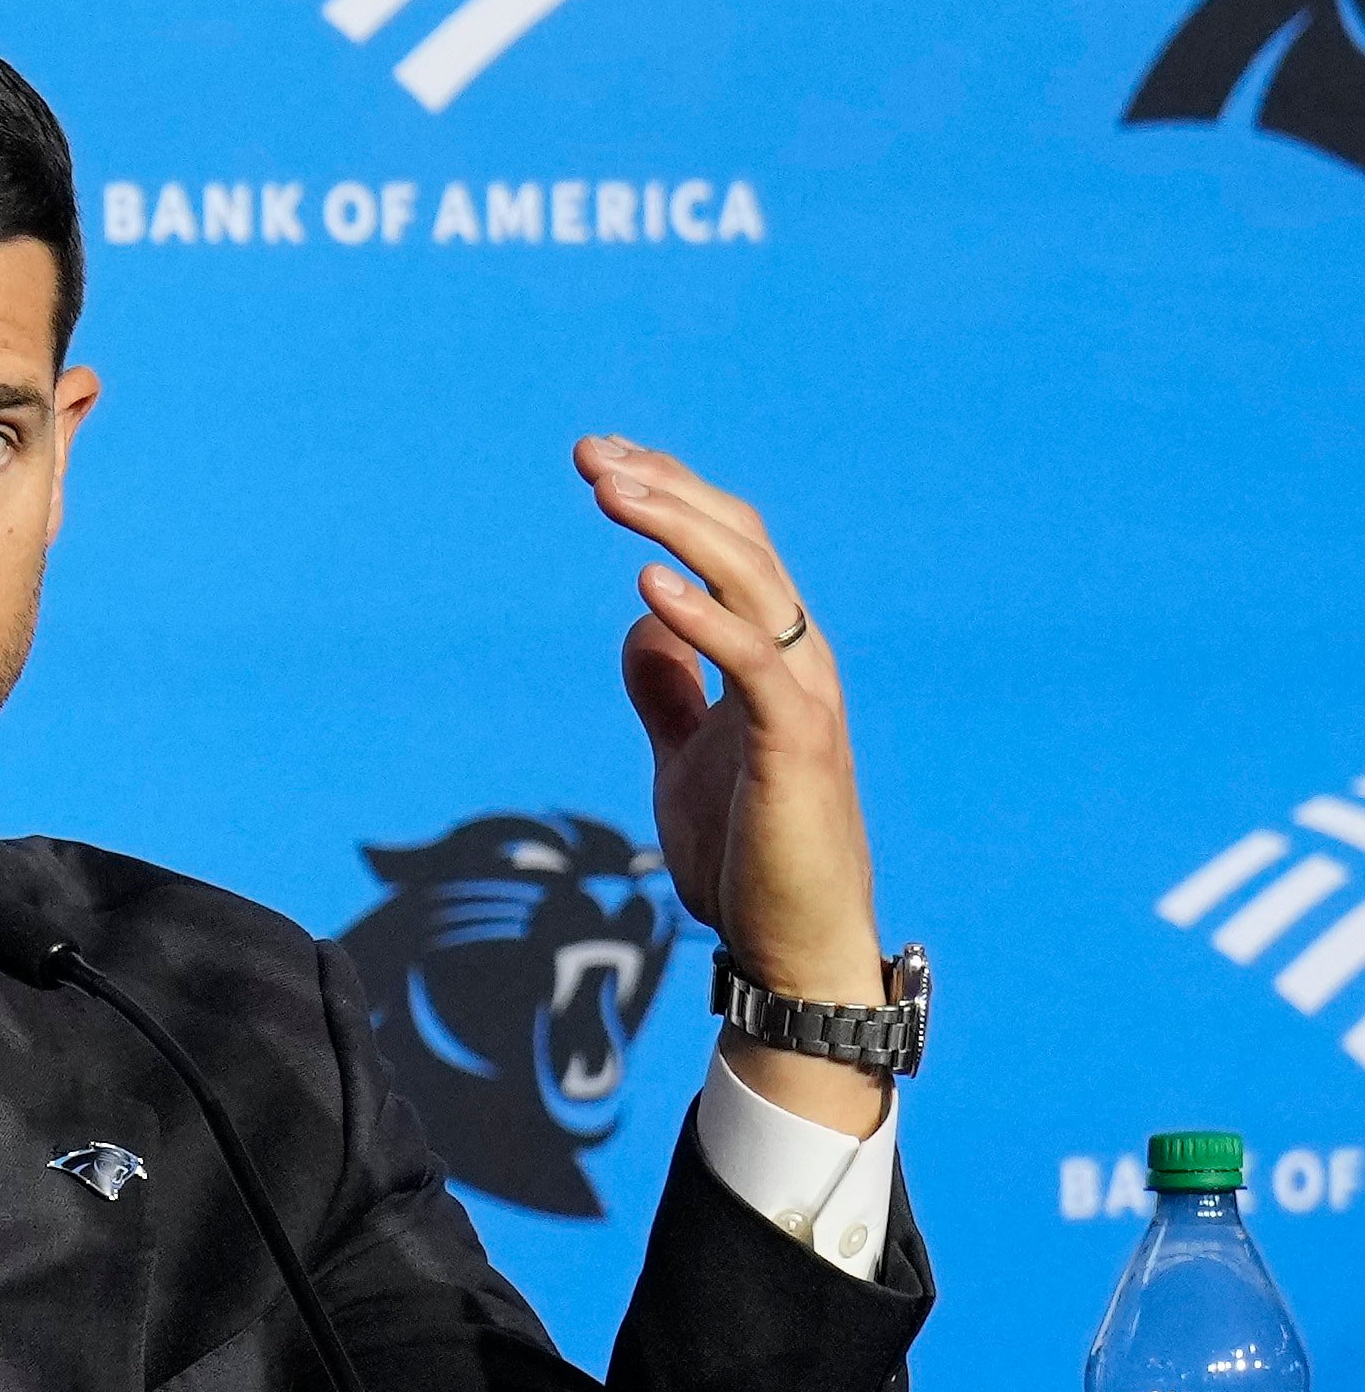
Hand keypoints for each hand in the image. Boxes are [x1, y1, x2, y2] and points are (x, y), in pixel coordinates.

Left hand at [585, 435, 888, 1135]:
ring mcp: (803, 696)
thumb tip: (643, 621)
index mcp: (770, 656)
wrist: (793, 938)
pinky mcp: (796, 741)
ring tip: (609, 489)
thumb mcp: (685, 754)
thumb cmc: (746, 851)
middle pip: (738, 543)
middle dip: (664, 489)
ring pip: (750, 581)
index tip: (604, 460)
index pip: (727, 548)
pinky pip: (751, 661)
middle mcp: (796, 659)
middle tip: (589, 453)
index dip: (670, 496)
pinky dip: (702, 617)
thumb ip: (670, 688)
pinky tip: (647, 584)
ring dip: (678, 527)